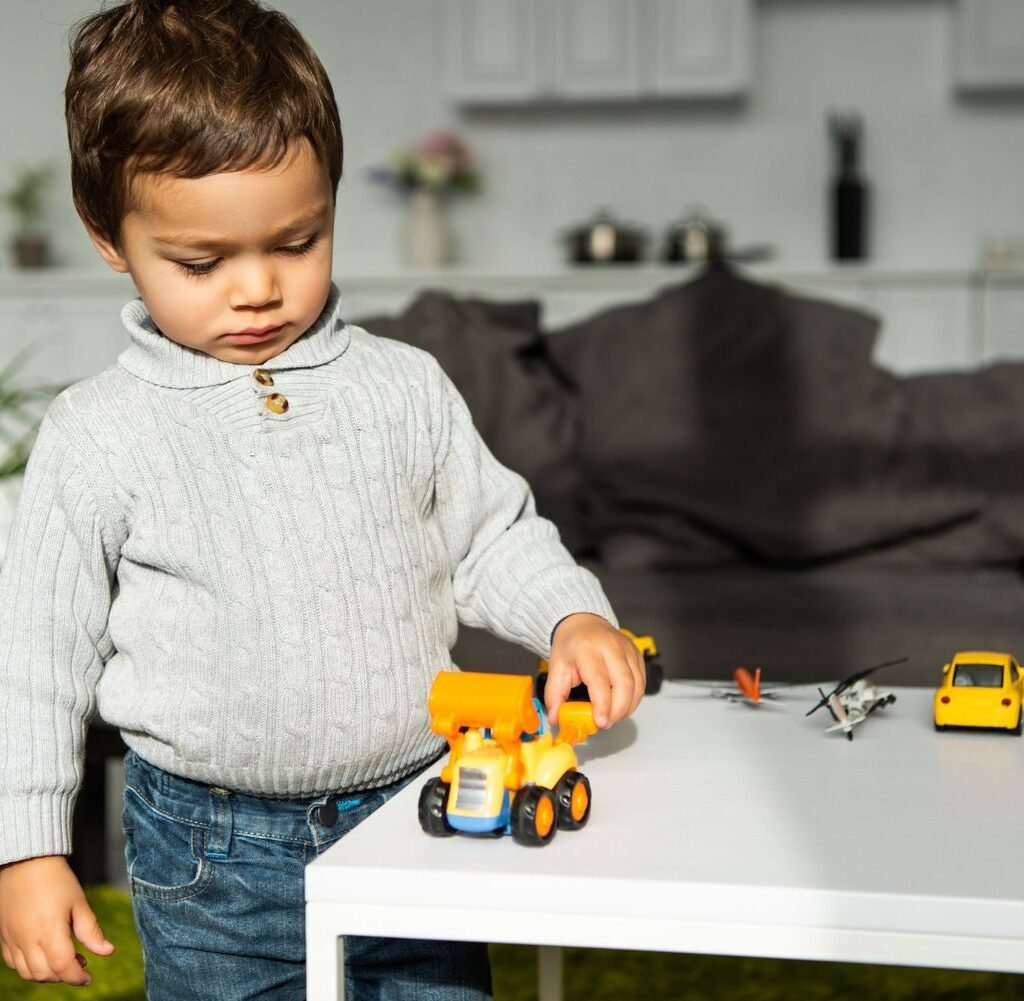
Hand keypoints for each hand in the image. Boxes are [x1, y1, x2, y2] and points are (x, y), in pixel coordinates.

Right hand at [0, 855, 114, 985]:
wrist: (27, 863)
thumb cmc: (57, 880)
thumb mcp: (79, 903)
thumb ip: (91, 931)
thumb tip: (108, 952)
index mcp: (49, 931)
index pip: (63, 966)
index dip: (77, 977)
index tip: (89, 978)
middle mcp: (27, 939)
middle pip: (44, 974)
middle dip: (64, 976)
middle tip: (80, 964)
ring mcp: (12, 939)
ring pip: (27, 973)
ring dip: (46, 975)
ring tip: (64, 961)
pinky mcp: (4, 936)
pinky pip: (13, 964)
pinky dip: (28, 968)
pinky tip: (42, 956)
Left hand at [546, 613, 645, 727]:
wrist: (583, 623)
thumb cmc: (571, 645)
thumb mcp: (556, 667)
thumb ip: (554, 695)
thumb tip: (555, 718)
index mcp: (588, 649)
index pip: (600, 681)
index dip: (603, 705)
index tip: (600, 722)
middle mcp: (612, 647)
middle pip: (625, 684)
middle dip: (618, 711)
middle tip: (605, 723)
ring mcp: (628, 650)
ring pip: (637, 686)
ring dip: (627, 707)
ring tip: (612, 716)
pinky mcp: (637, 655)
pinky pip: (642, 682)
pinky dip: (634, 699)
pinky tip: (621, 704)